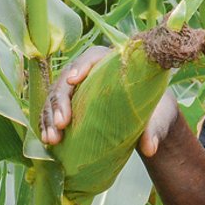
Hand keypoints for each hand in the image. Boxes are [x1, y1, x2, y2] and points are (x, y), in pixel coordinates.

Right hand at [38, 45, 179, 156]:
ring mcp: (78, 89)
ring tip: (51, 139)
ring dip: (49, 116)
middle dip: (60, 101)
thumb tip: (150, 148)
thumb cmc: (155, 108)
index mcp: (112, 63)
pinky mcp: (71, 106)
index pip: (92, 56)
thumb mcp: (158, 116)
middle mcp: (90, 72)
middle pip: (67, 79)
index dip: (81, 66)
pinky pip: (53, 111)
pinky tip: (47, 140)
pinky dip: (47, 124)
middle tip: (61, 124)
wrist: (151, 117)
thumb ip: (153, 129)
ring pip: (56, 96)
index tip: (73, 80)